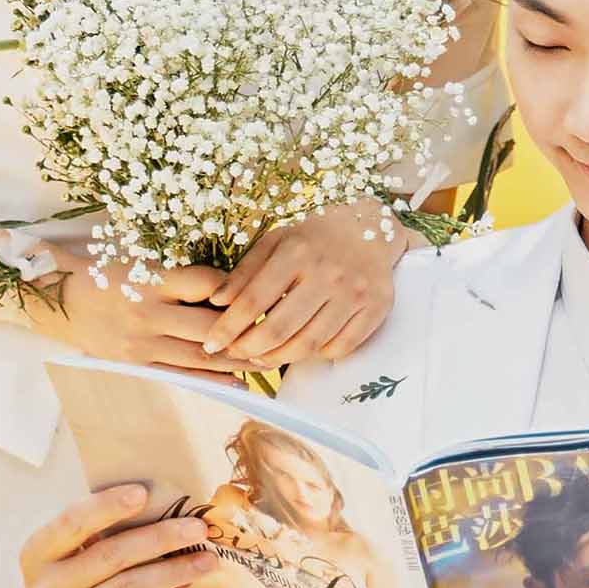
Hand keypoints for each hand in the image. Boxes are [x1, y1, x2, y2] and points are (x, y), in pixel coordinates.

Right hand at [23, 482, 217, 587]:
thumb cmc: (82, 587)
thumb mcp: (75, 559)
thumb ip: (99, 534)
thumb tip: (161, 503)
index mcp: (35, 555)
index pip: (72, 523)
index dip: (106, 506)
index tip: (143, 493)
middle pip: (111, 555)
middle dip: (161, 538)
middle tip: (198, 529)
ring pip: (129, 587)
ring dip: (174, 570)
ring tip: (207, 560)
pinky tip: (186, 583)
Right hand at [32, 252, 255, 377]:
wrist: (61, 300)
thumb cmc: (105, 273)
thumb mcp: (139, 261)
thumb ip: (179, 273)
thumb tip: (231, 283)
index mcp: (150, 279)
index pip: (204, 283)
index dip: (235, 287)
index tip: (262, 290)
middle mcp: (148, 312)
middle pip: (207, 325)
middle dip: (245, 330)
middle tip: (279, 331)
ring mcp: (143, 342)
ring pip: (199, 355)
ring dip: (236, 360)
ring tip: (268, 362)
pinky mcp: (138, 362)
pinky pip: (181, 373)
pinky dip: (212, 379)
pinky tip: (238, 383)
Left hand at [209, 201, 413, 368]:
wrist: (371, 229)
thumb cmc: (314, 238)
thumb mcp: (276, 242)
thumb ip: (245, 272)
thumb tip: (216, 301)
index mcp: (297, 251)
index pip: (253, 301)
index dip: (228, 328)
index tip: (211, 343)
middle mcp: (328, 272)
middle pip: (279, 328)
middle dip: (249, 349)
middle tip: (235, 354)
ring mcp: (355, 292)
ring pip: (309, 344)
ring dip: (278, 358)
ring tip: (262, 356)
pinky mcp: (377, 307)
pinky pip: (340, 347)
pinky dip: (317, 355)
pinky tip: (303, 348)